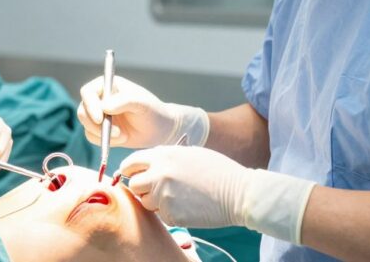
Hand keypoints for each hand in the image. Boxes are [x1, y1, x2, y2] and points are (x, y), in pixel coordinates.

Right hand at [77, 75, 209, 147]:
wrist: (160, 130)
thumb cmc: (152, 111)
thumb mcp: (141, 103)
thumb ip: (123, 101)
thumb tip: (104, 107)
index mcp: (108, 85)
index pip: (88, 92)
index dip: (90, 105)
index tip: (101, 118)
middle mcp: (100, 99)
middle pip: (83, 110)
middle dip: (95, 124)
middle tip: (114, 133)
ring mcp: (99, 115)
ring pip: (86, 125)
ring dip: (102, 134)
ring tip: (123, 136)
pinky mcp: (101, 130)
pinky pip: (91, 137)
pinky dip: (104, 141)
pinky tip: (122, 139)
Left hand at [119, 146, 315, 243]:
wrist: (239, 193)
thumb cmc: (218, 171)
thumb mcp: (189, 153)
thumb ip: (166, 158)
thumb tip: (148, 165)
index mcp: (163, 155)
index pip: (131, 162)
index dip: (130, 170)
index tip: (132, 175)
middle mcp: (159, 174)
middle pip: (134, 185)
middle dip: (142, 188)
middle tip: (156, 190)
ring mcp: (164, 196)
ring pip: (146, 202)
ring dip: (155, 202)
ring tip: (177, 197)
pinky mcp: (171, 215)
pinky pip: (161, 216)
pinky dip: (169, 213)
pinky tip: (186, 206)